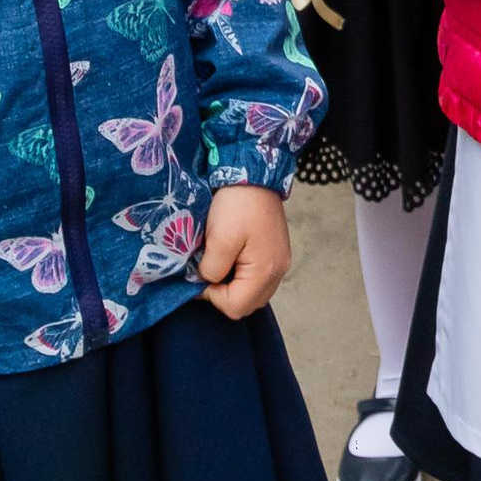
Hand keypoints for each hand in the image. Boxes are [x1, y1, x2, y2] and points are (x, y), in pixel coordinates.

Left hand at [198, 183, 290, 317]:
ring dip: (233, 287)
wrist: (255, 173)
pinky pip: (259, 279)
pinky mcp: (277, 254)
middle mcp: (278, 272)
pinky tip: (232, 258)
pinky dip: (243, 276)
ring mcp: (280, 263)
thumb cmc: (237, 205)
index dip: (212, 296)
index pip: (235, 307)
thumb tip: (207, 281)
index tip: (200, 273)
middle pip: (247, 304)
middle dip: (223, 294)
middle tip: (208, 271)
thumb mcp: (218, 239)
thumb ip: (211, 269)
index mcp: (265, 271)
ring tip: (219, 264)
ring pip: (254, 294)